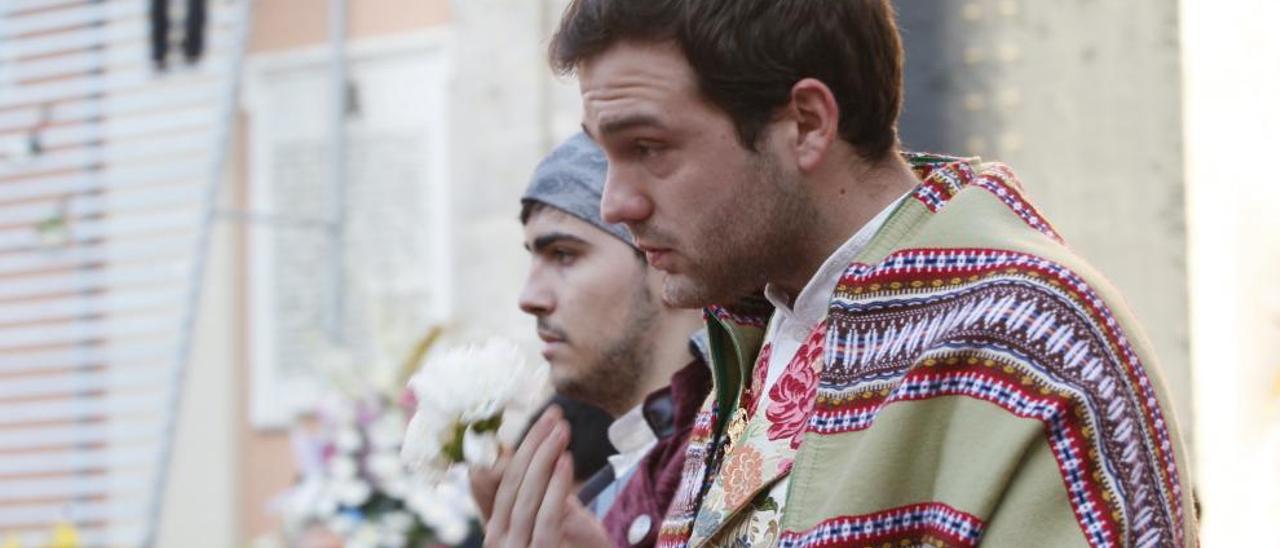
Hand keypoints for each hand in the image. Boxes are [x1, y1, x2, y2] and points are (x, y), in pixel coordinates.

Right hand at [474, 406, 611, 546]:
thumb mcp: (551, 525)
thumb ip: (544, 496)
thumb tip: (535, 451)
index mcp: (496, 530)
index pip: (496, 479)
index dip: (517, 445)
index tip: (539, 418)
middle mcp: (497, 540)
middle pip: (509, 482)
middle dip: (532, 443)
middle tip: (554, 413)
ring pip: (525, 496)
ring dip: (544, 457)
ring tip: (562, 429)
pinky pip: (545, 518)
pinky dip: (555, 487)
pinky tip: (567, 461)